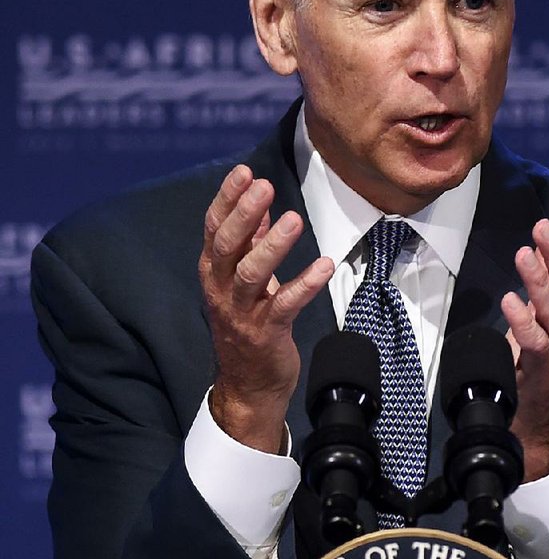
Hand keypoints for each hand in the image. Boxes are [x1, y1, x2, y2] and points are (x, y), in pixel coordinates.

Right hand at [198, 164, 333, 451]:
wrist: (248, 387)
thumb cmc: (247, 329)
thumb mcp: (243, 283)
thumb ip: (249, 247)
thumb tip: (259, 211)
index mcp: (214, 273)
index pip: (214, 229)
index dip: (228, 199)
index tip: (244, 172)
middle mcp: (221, 291)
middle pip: (227, 247)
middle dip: (244, 214)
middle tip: (264, 186)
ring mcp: (242, 313)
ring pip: (251, 274)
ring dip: (272, 245)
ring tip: (292, 219)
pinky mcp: (266, 333)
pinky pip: (285, 305)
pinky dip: (305, 283)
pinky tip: (324, 264)